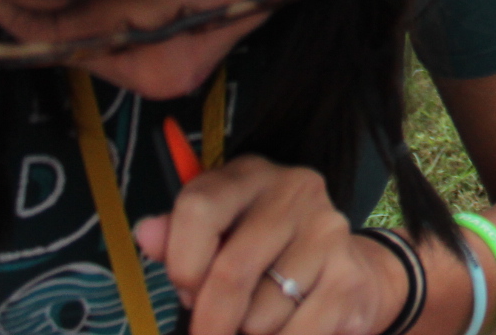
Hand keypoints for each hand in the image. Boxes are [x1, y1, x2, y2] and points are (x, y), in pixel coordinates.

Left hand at [134, 154, 408, 334]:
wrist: (349, 272)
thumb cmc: (270, 255)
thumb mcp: (222, 235)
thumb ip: (179, 239)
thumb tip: (146, 233)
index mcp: (251, 176)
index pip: (199, 208)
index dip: (182, 263)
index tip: (186, 292)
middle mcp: (295, 191)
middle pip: (231, 271)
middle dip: (209, 322)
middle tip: (207, 333)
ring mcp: (328, 231)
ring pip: (260, 314)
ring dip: (249, 334)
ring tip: (260, 322)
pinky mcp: (349, 275)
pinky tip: (284, 330)